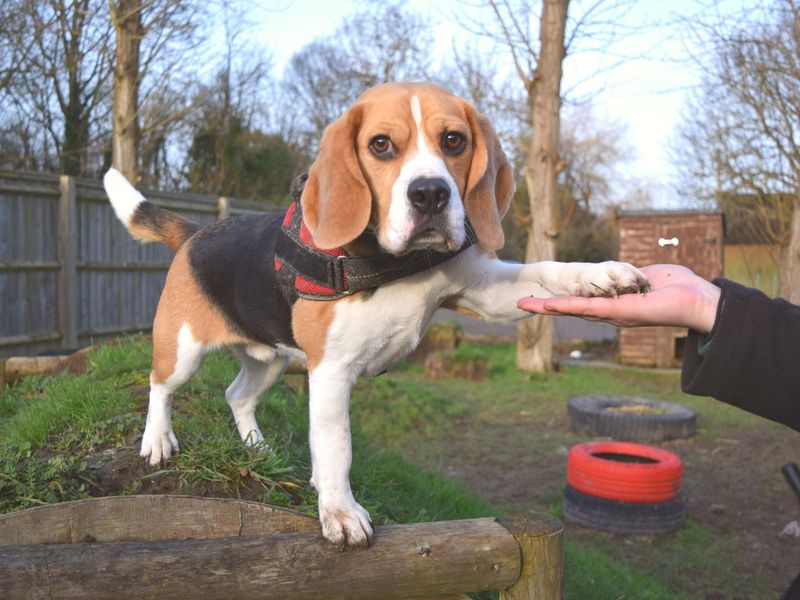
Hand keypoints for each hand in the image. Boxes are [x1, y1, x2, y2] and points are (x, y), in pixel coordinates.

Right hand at [516, 264, 721, 333]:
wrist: (698, 300)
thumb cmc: (679, 288)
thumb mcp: (648, 276)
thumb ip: (632, 275)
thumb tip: (630, 274)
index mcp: (615, 304)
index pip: (582, 301)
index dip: (562, 298)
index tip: (543, 295)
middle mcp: (610, 312)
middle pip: (571, 309)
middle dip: (546, 306)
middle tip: (522, 302)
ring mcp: (611, 314)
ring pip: (573, 309)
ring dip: (548, 307)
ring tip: (525, 303)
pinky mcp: (617, 312)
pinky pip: (587, 308)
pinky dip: (566, 306)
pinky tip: (548, 305)